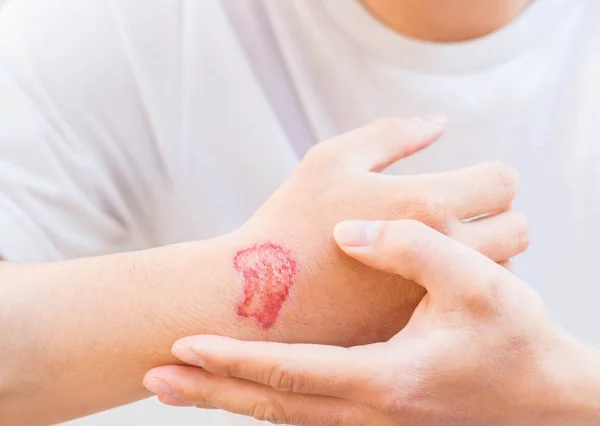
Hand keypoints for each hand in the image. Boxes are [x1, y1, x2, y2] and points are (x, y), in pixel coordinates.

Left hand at [146, 220, 599, 424]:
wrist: (549, 399)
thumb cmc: (517, 341)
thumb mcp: (478, 282)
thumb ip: (411, 248)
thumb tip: (349, 232)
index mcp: (386, 381)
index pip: (291, 372)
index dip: (234, 359)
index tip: (183, 343)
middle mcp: (370, 413)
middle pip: (271, 405)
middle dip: (210, 391)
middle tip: (155, 377)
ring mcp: (373, 424)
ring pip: (284, 416)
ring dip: (229, 400)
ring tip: (182, 386)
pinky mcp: (380, 419)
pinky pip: (308, 415)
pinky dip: (267, 403)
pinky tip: (244, 390)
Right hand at [229, 116, 526, 344]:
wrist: (255, 297)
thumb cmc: (289, 220)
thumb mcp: (332, 159)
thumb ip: (392, 133)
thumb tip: (440, 122)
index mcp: (423, 204)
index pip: (502, 182)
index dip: (490, 175)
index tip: (469, 180)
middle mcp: (440, 255)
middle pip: (517, 229)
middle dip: (497, 215)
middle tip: (463, 211)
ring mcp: (432, 299)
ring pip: (501, 271)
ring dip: (487, 252)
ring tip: (446, 244)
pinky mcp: (418, 327)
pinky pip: (467, 304)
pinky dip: (460, 285)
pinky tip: (426, 276)